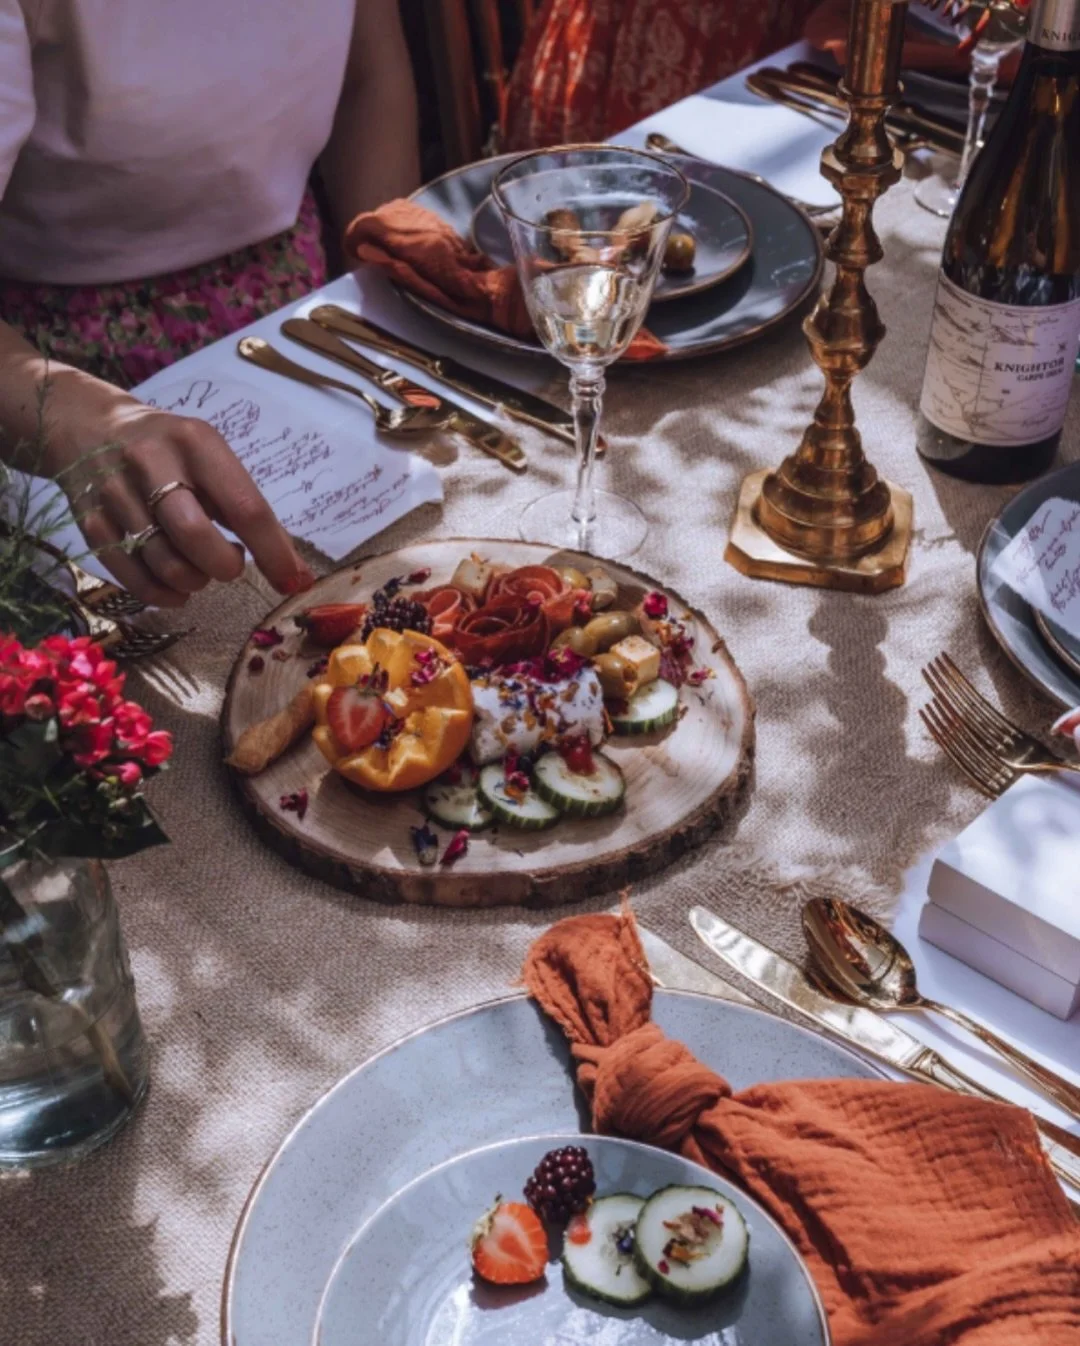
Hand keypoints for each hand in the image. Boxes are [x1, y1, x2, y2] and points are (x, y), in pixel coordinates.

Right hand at [53, 398, 314, 607]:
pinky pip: (134, 579)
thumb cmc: (172, 453)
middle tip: (230, 564)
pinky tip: (177, 588)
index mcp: (195, 443)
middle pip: (195, 536)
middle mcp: (151, 462)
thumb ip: (248, 511)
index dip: (273, 553)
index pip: (244, 507)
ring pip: (164, 564)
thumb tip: (295, 575)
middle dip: (224, 566)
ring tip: (199, 566)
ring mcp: (115, 492)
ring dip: (194, 580)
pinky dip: (164, 595)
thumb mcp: (211, 460)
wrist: (90, 428)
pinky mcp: (91, 521)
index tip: (294, 583)